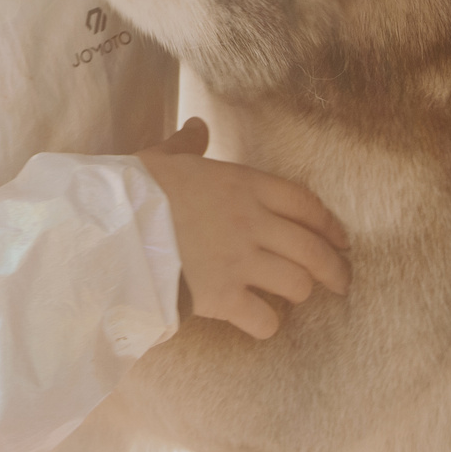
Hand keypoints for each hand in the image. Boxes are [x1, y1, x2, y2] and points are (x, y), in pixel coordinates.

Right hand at [136, 119, 349, 340]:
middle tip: (341, 281)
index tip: (341, 238)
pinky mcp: (223, 297)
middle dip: (334, 269)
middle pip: (312, 248)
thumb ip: (189, 144)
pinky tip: (261, 322)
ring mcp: (240, 261)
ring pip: (297, 284)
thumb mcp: (164, 156)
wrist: (109, 225)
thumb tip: (198, 127)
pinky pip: (264, 319)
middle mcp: (251, 222)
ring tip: (298, 298)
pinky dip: (267, 324)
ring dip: (301, 293)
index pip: (304, 203)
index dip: (329, 224)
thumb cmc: (133, 187)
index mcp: (243, 184)